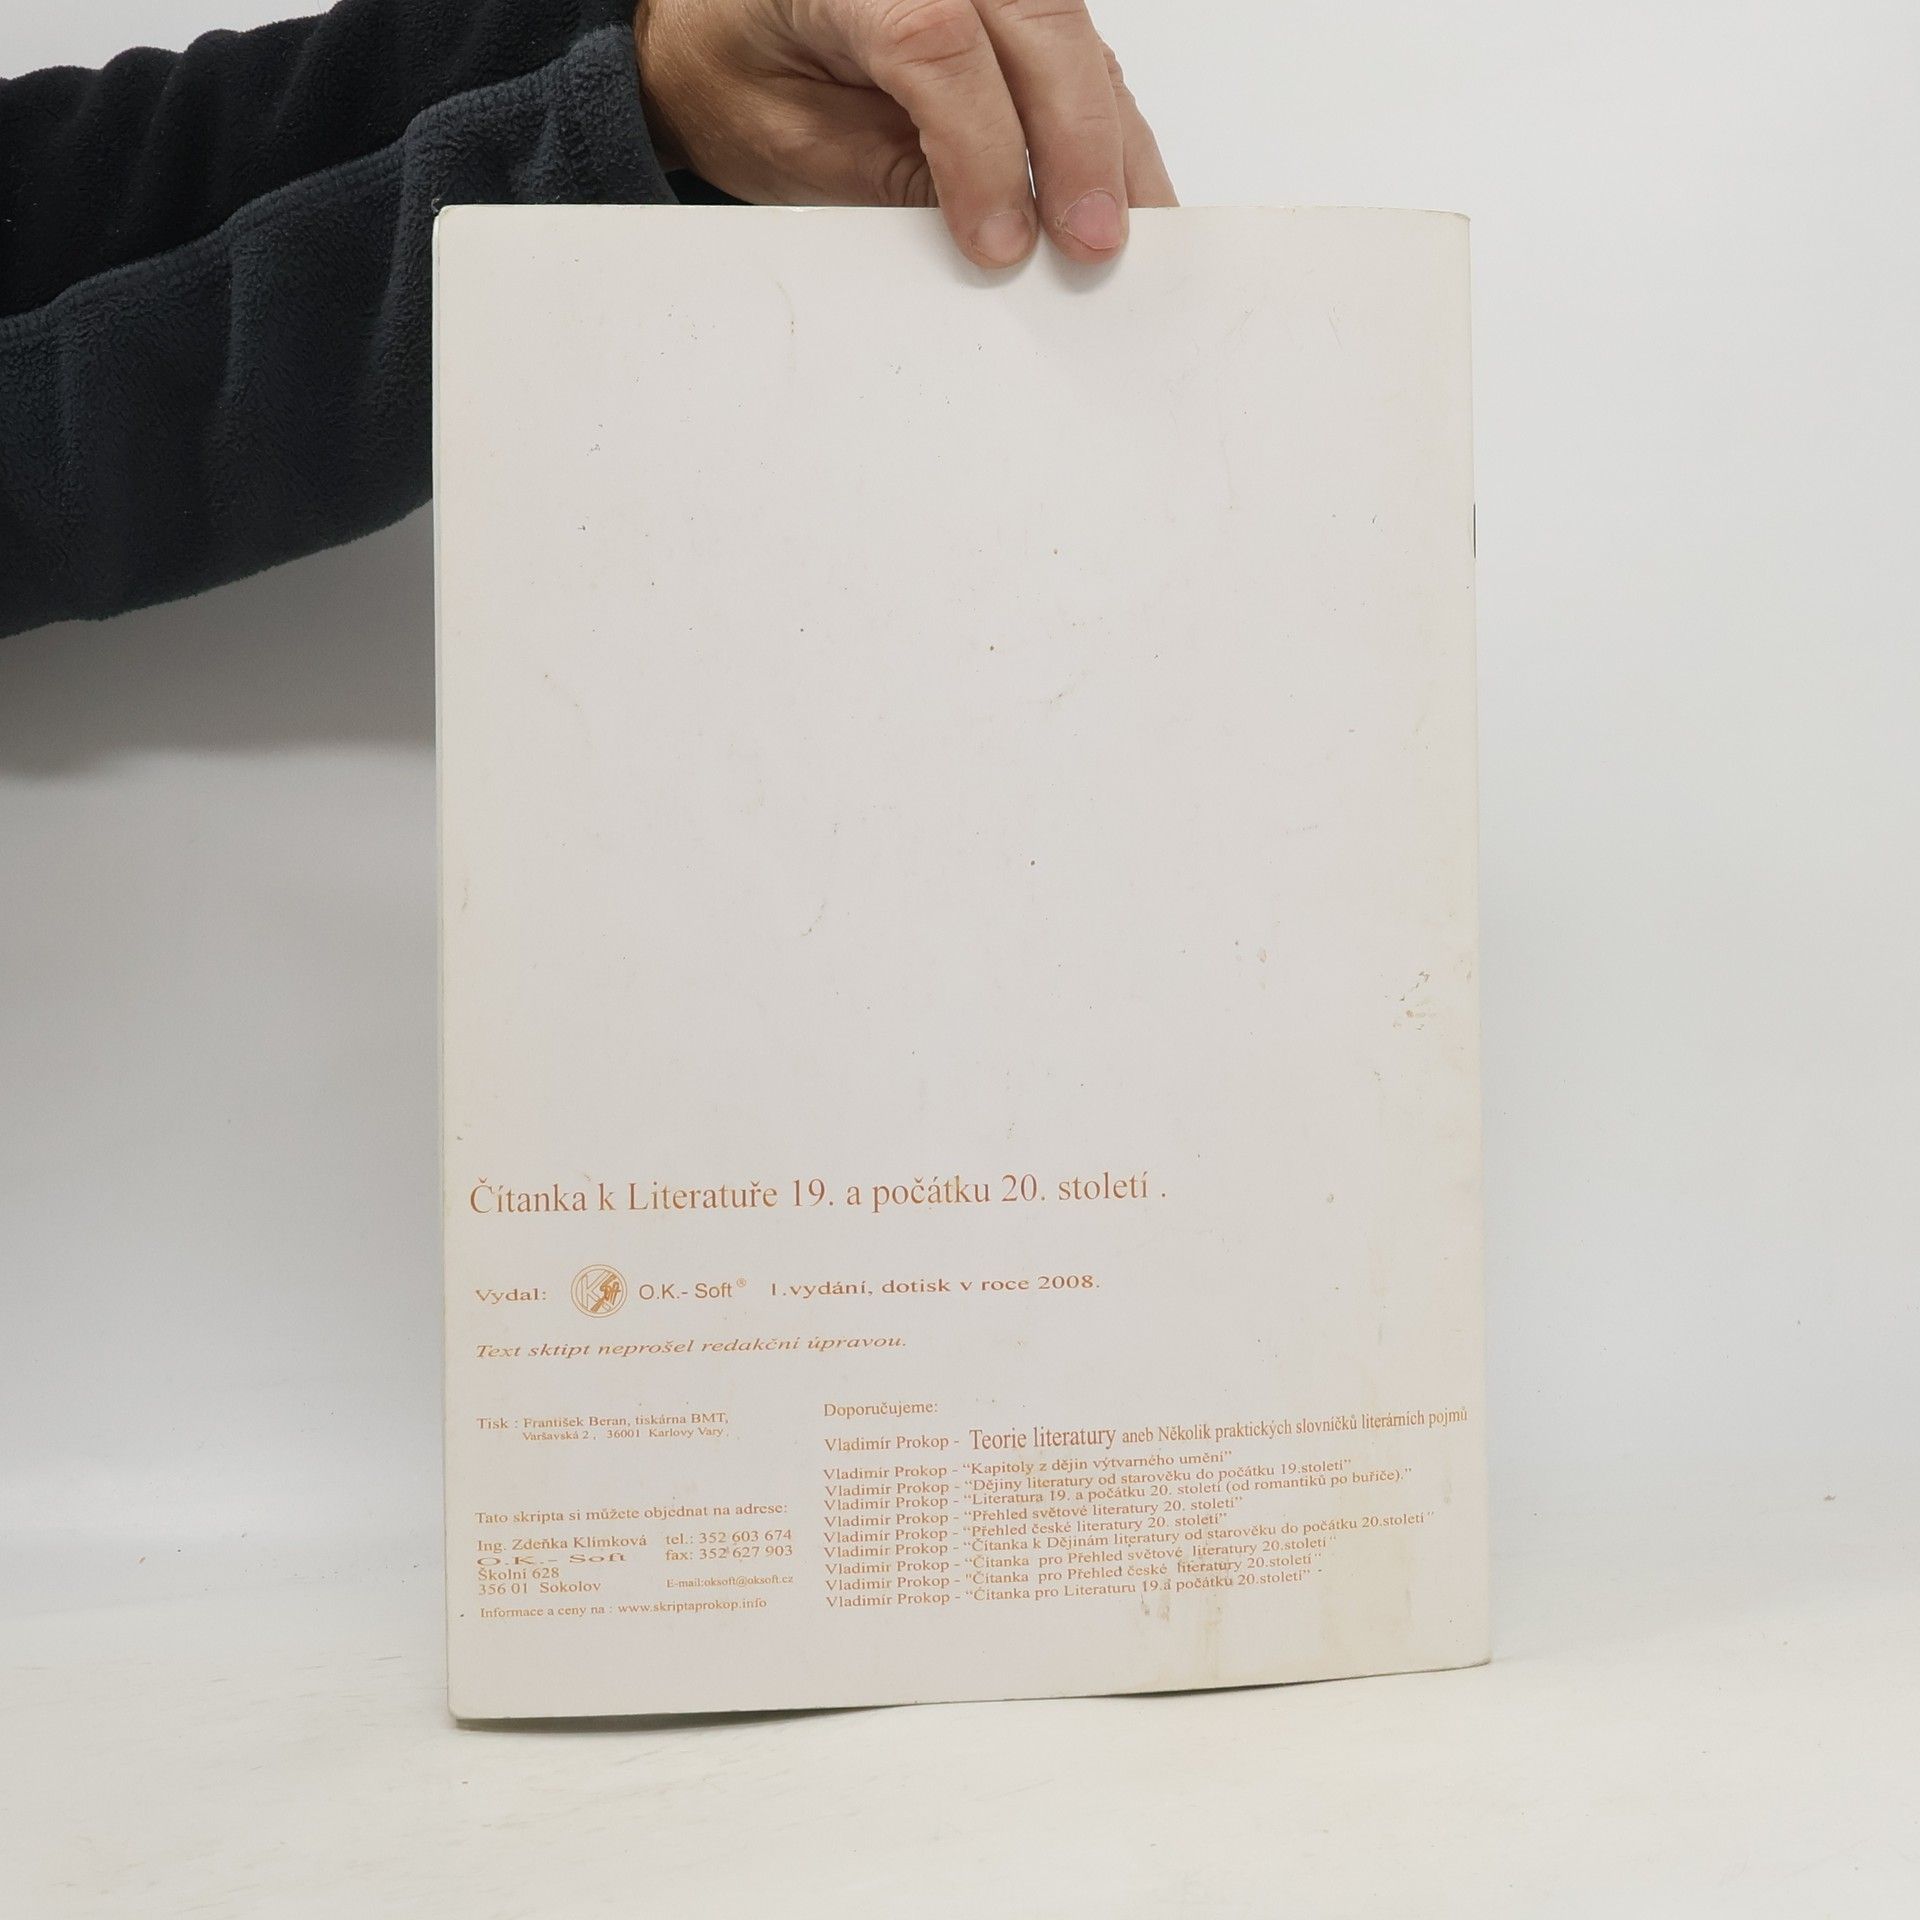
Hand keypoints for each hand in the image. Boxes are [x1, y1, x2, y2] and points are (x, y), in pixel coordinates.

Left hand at [633, 0, 1176, 268]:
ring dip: (1112, 141)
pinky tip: (1124, 192)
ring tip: (1128, 232)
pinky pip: (1081, 52)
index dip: (981, 150)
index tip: (1001, 243)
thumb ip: (885, 179)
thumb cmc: (738, 69)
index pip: (937, 38)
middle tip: (1091, 244)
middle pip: (1039, 21)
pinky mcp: (1016, 3)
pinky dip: (1107, 127)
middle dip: (1077, 143)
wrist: (719, 26)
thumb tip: (992, 240)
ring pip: (1077, 36)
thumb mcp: (789, 140)